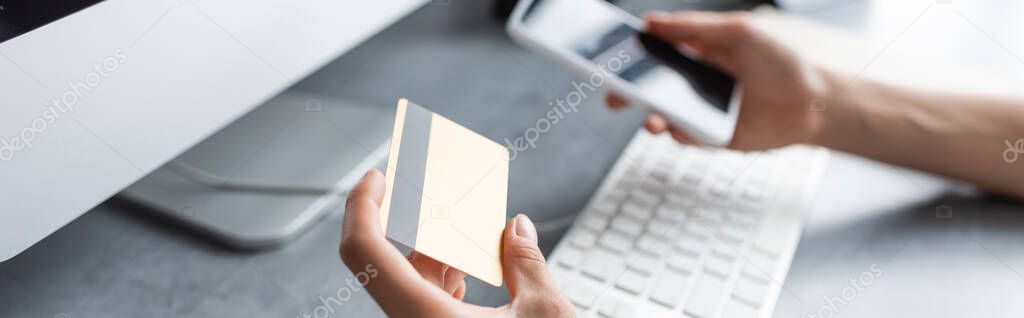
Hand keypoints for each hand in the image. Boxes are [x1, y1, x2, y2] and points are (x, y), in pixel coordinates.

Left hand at [338, 169, 574, 317]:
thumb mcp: (545, 314)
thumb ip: (528, 262)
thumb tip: (517, 227)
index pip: (364, 251)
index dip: (362, 205)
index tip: (377, 175)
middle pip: (389, 262)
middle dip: (415, 226)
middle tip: (435, 193)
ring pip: (409, 283)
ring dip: (435, 254)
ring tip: (469, 231)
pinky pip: (424, 301)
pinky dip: (443, 279)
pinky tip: (473, 271)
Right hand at [607, 11, 831, 150]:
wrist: (812, 103)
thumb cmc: (780, 62)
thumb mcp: (738, 32)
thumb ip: (694, 27)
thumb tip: (653, 21)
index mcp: (695, 52)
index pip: (653, 51)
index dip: (629, 52)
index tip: (610, 53)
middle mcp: (692, 83)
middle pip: (647, 87)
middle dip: (625, 90)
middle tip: (614, 91)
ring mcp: (699, 110)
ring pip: (661, 115)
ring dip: (650, 117)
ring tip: (652, 118)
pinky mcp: (710, 136)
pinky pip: (684, 137)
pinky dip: (680, 134)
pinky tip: (683, 129)